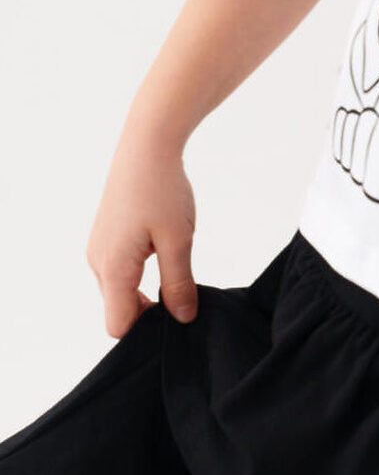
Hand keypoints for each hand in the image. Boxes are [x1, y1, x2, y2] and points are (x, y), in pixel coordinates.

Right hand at [85, 123, 198, 338]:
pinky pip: (119, 269)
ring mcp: (98, 247)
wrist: (147, 146)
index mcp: (113, 269)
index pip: (118, 325)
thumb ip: (178, 283)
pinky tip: (163, 250)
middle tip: (184, 291)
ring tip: (176, 264)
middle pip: (119, 308)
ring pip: (120, 289)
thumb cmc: (162, 190)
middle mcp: (98, 262)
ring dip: (145, 287)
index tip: (177, 314)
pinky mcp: (105, 235)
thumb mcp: (178, 240)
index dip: (147, 329)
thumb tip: (183, 318)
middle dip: (149, 309)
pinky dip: (139, 270)